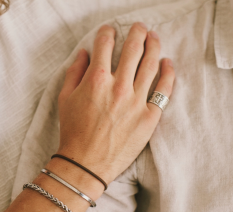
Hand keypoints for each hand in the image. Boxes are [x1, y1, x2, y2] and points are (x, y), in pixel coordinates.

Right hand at [56, 22, 174, 182]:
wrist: (86, 164)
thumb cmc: (73, 132)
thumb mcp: (64, 98)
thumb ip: (75, 72)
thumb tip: (85, 52)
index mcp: (96, 79)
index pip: (105, 44)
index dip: (107, 33)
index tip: (110, 30)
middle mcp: (119, 86)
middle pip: (133, 49)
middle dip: (137, 32)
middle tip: (139, 27)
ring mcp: (137, 101)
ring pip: (151, 64)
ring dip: (154, 46)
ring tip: (154, 37)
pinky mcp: (149, 117)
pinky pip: (163, 90)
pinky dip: (167, 73)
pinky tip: (167, 63)